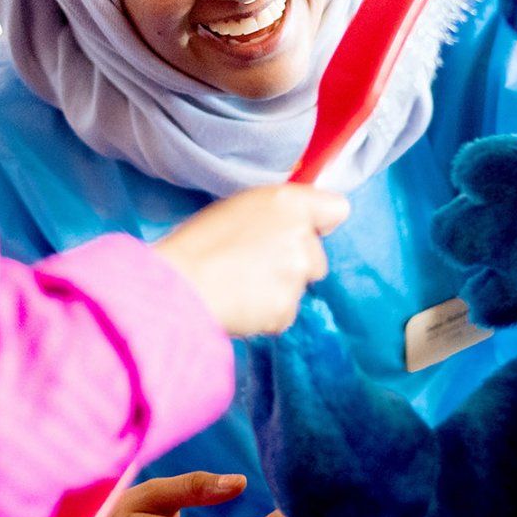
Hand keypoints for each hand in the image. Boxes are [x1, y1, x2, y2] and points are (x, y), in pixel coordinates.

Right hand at [156, 184, 347, 336]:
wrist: (179, 285)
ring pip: (299, 288)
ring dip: (277, 291)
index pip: (336, 208)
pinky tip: (240, 304)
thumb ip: (275, 213)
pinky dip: (267, 315)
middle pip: (317, 257)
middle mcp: (300, 236)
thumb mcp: (238, 208)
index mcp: (287, 202)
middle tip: (254, 265)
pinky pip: (284, 315)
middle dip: (294, 265)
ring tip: (240, 286)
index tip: (301, 231)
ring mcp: (296, 274)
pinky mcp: (286, 308)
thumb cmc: (198, 244)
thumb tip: (295, 226)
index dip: (320, 222)